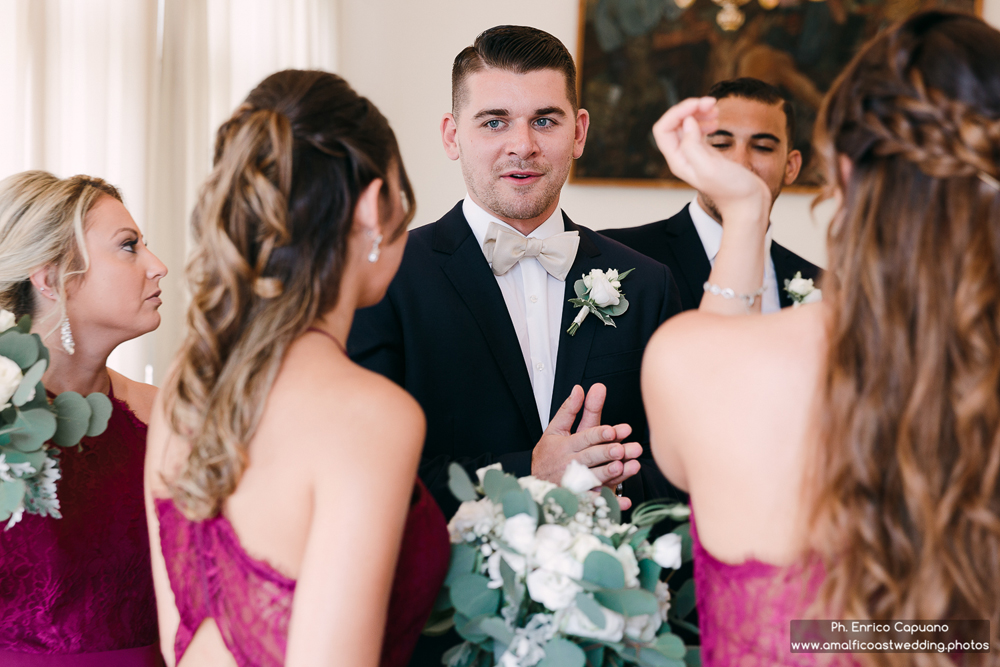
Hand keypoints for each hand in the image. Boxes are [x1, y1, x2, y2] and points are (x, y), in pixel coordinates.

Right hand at [531, 384, 641, 509]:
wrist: (535, 483)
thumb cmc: (549, 454)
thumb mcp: (555, 430)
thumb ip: (570, 410)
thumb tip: (580, 388)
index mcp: (565, 446)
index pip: (584, 437)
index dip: (599, 434)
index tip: (615, 430)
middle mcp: (570, 464)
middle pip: (590, 458)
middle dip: (606, 453)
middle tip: (622, 449)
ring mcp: (574, 484)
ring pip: (593, 479)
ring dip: (608, 474)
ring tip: (623, 467)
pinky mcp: (580, 500)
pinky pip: (595, 503)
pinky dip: (610, 504)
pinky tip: (624, 502)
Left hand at [652, 97, 769, 232]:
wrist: (748, 204)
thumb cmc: (732, 190)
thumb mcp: (710, 168)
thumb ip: (693, 145)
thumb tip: (686, 121)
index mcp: (678, 161)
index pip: (663, 129)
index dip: (678, 112)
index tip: (699, 105)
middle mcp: (683, 157)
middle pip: (674, 124)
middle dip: (690, 109)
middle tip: (712, 103)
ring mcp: (694, 155)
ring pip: (686, 125)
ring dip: (698, 112)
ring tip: (715, 109)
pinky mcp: (707, 154)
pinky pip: (698, 131)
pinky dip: (704, 120)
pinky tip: (716, 121)